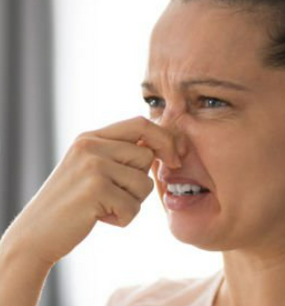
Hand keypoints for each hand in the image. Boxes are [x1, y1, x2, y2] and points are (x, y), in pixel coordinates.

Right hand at [2, 116, 178, 267]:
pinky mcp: (95, 190)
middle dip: (141, 181)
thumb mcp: (92, 167)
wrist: (35, 234)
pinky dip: (123, 219)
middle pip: (147, 156)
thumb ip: (121, 153)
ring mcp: (92, 166)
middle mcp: (91, 146)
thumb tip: (165, 145)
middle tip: (115, 195)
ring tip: (104, 207)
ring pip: (144, 183)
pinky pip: (134, 207)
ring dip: (132, 202)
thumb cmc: (73, 203)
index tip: (175, 158)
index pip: (141, 124)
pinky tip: (99, 218)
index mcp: (91, 137)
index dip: (165, 139)